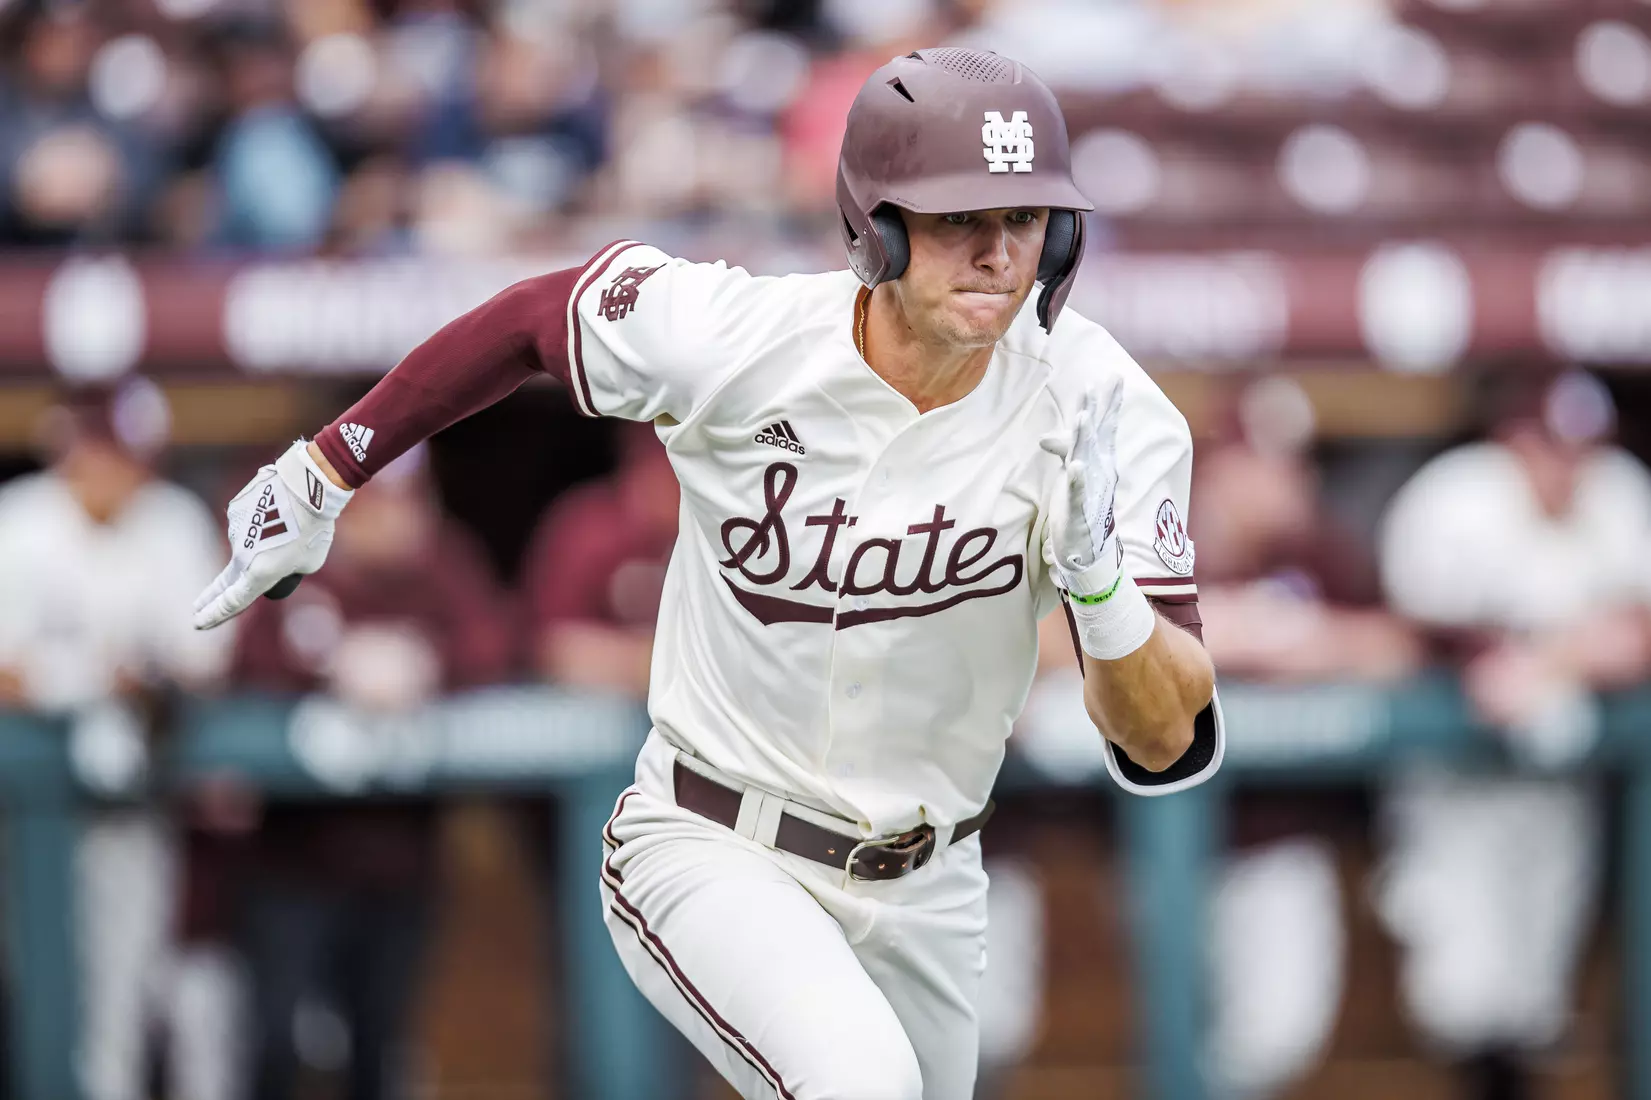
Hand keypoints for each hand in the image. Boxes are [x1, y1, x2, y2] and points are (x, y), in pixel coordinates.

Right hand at [192, 440, 352, 629]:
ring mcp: (235, 531)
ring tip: (292, 526)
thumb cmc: (314, 528)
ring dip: (265, 539)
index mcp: (260, 573)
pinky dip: (262, 518)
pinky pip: (250, 520)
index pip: (234, 601)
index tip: (198, 623)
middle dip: (211, 597)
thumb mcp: (309, 562)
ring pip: (249, 542)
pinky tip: (280, 508)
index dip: (215, 614)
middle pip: (227, 580)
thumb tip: (273, 560)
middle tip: (196, 608)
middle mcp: (242, 555)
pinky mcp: (235, 510)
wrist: (306, 488)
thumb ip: (288, 569)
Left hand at [1047, 382, 1123, 597]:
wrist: (1087, 549)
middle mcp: (1100, 472)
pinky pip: (1077, 493)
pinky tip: (1076, 467)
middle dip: (1100, 411)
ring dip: (1085, 439)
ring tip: (1084, 418)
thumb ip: (1064, 451)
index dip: (1107, 404)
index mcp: (1100, 461)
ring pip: (1087, 460)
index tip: (1112, 378)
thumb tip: (1046, 437)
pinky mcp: (1078, 511)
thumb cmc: (1080, 507)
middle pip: (1098, 437)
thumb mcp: (1071, 474)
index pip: (1104, 427)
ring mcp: (1091, 491)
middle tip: (1101, 385)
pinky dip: (1077, 479)